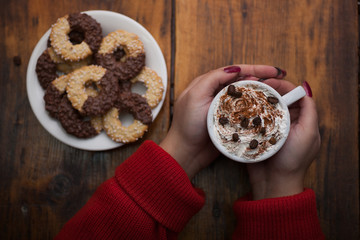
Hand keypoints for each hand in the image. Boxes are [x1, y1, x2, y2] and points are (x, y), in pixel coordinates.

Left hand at [160, 65, 285, 178]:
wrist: (186, 152)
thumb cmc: (187, 125)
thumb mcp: (195, 96)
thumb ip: (212, 79)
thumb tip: (234, 68)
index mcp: (208, 84)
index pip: (235, 71)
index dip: (255, 69)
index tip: (273, 70)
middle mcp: (216, 93)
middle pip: (243, 81)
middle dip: (262, 77)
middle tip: (280, 77)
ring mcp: (223, 108)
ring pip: (245, 95)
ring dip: (261, 91)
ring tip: (278, 89)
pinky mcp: (228, 121)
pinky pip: (245, 110)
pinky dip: (256, 107)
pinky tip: (267, 107)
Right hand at [247, 79, 320, 199]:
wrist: (274, 182)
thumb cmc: (294, 160)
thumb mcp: (308, 134)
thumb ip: (309, 111)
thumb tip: (305, 88)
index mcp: (300, 119)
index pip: (292, 94)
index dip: (281, 85)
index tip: (268, 81)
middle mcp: (285, 121)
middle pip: (276, 98)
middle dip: (265, 89)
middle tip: (252, 84)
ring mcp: (269, 128)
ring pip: (263, 107)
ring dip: (255, 99)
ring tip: (245, 92)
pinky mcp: (256, 134)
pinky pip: (252, 119)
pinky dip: (247, 112)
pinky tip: (240, 107)